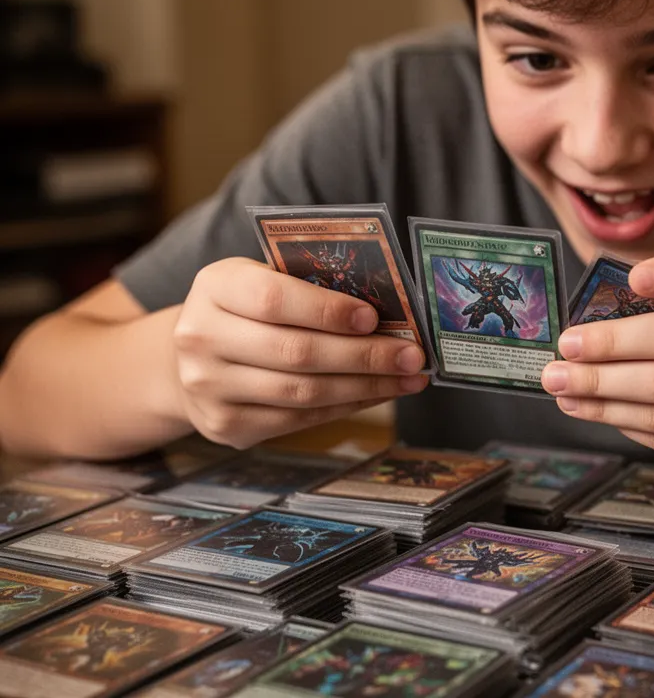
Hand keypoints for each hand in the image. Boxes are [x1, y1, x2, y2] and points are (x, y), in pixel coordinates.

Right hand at [173, 258, 428, 447]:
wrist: (189, 359)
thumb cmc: (245, 310)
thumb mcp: (262, 280)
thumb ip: (309, 288)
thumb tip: (384, 312)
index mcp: (215, 287)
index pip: (273, 300)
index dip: (326, 311)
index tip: (373, 318)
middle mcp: (202, 338)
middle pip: (296, 352)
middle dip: (364, 355)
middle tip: (411, 354)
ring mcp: (209, 387)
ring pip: (302, 392)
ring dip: (365, 386)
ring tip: (407, 377)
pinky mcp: (226, 425)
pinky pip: (298, 420)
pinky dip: (346, 406)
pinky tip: (377, 394)